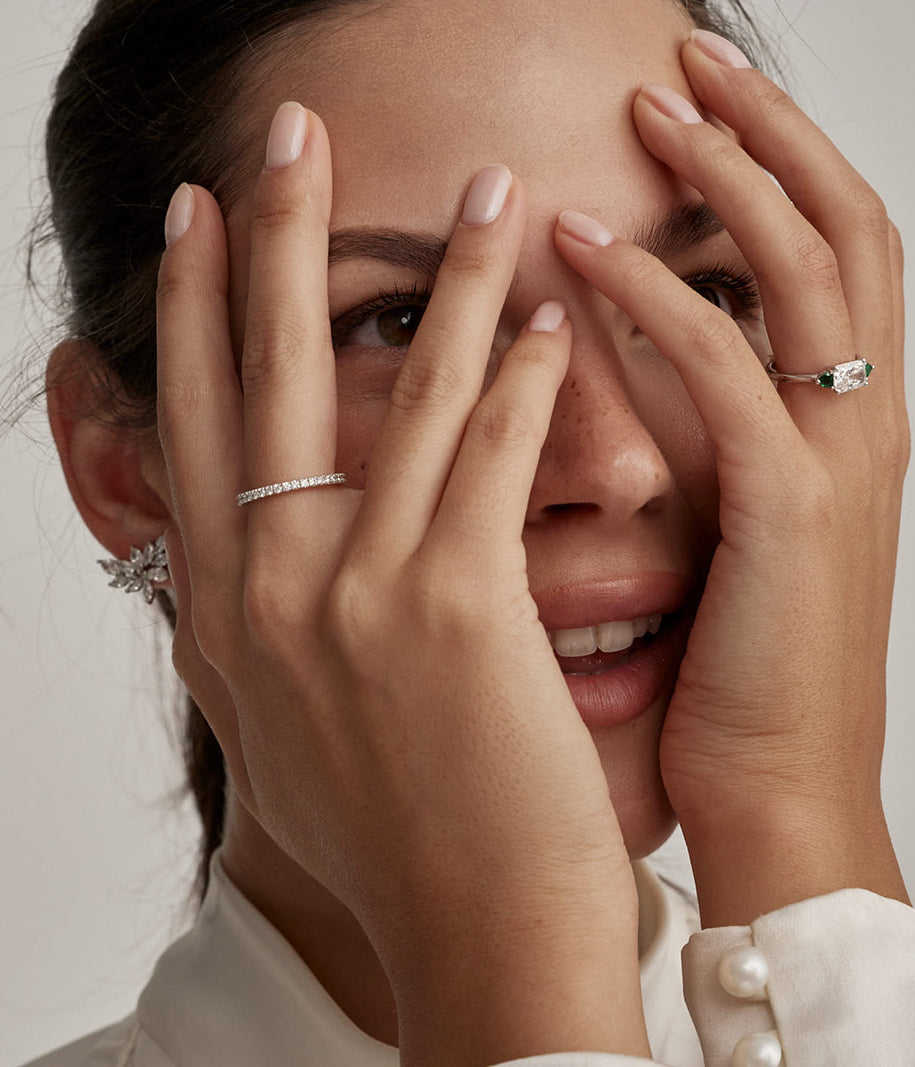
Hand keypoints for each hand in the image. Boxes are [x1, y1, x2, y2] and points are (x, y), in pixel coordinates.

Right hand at [156, 105, 648, 1060]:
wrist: (472, 940)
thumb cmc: (396, 843)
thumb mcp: (288, 736)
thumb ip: (255, 638)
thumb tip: (236, 557)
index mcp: (224, 618)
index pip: (189, 425)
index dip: (186, 311)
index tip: (197, 222)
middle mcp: (269, 591)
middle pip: (260, 374)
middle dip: (270, 237)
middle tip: (285, 135)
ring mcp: (355, 596)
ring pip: (393, 391)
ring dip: (438, 276)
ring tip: (476, 187)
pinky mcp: (457, 610)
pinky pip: (488, 454)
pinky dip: (520, 374)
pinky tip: (547, 312)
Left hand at [554, 34, 909, 923]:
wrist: (774, 795)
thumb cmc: (733, 679)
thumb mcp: (732, 539)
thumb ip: (705, 450)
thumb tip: (621, 382)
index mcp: (844, 430)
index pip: (831, 257)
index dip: (778, 165)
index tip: (699, 106)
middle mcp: (861, 427)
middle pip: (843, 227)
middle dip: (771, 131)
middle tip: (686, 61)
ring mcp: (837, 463)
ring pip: (806, 271)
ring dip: (729, 176)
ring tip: (649, 107)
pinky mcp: (789, 512)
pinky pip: (726, 370)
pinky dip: (658, 297)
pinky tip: (584, 246)